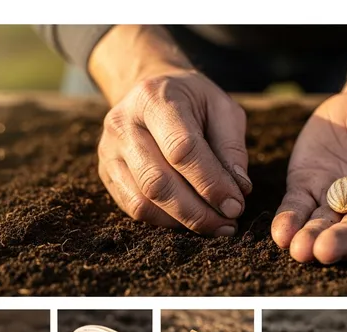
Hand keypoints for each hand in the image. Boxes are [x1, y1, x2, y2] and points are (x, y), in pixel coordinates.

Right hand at [97, 70, 251, 234]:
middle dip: (198, 211)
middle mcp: (123, 124)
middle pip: (158, 182)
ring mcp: (109, 150)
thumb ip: (231, 146)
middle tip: (228, 223)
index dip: (211, 183)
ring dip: (184, 221)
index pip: (181, 149)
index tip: (236, 205)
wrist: (152, 90)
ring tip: (216, 225)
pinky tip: (191, 220)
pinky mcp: (107, 173)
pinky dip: (166, 221)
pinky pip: (134, 208)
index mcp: (154, 99)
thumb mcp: (222, 108)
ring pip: (144, 201)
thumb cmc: (194, 102)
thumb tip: (239, 189)